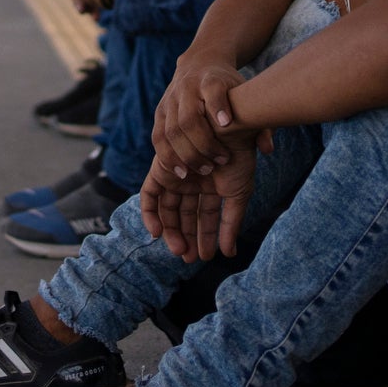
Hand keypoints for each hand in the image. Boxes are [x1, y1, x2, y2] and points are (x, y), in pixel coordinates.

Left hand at [145, 146, 258, 260]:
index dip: (203, 237)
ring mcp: (177, 174)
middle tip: (189, 259)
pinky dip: (150, 214)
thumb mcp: (237, 195)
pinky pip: (150, 195)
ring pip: (169, 210)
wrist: (228, 127)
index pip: (204, 216)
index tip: (205, 255)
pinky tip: (158, 232)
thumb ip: (231, 224)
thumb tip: (229, 254)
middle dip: (187, 238)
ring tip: (179, 251)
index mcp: (213, 185)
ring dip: (171, 231)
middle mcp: (194, 181)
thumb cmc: (238, 157)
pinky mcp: (161, 167)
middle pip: (185, 216)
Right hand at [151, 55, 267, 181]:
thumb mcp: (246, 95)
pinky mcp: (159, 112)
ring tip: (204, 170)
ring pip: (171, 131)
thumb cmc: (228, 88)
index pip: (213, 89)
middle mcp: (186, 88)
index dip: (218, 105)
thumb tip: (268, 149)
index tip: (227, 123)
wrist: (198, 65)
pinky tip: (181, 171)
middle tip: (221, 161)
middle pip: (188, 118)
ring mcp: (169, 100)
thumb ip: (260, 123)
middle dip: (204, 144)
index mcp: (210, 79)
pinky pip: (158, 137)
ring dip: (186, 155)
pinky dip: (168, 156)